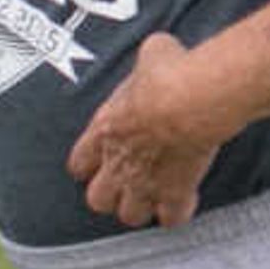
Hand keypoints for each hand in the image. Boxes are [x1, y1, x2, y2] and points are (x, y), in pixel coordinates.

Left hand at [66, 32, 232, 229]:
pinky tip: (186, 201)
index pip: (79, 163)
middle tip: (130, 182)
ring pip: (130, 216)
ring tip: (156, 196)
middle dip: (113, 194)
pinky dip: (178, 212)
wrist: (190, 100)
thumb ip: (149, 60)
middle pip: (98, 199)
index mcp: (104, 131)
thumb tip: (160, 49)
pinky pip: (172, 218)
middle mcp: (117, 165)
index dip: (90, 164)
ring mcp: (144, 183)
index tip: (103, 159)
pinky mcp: (175, 193)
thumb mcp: (153, 53)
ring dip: (142, 207)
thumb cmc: (169, 73)